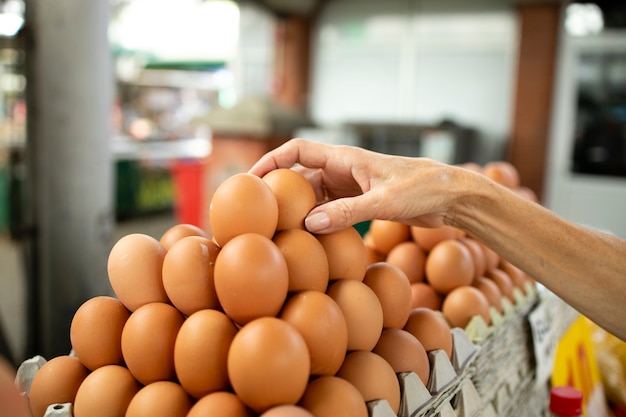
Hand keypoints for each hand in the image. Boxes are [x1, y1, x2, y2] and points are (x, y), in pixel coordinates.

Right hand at [249, 138, 466, 232]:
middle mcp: (344, 169)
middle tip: (259, 212)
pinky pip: (330, 208)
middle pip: (300, 175)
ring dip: (298, 209)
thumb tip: (309, 225)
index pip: (298, 150)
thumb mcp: (384, 202)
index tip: (250, 179)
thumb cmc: (422, 188)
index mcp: (346, 158)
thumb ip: (347, 213)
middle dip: (279, 190)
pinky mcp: (361, 201)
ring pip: (314, 195)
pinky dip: (318, 220)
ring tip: (279, 228)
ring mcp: (351, 186)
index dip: (271, 161)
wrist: (451, 196)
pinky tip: (309, 236)